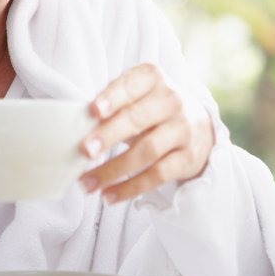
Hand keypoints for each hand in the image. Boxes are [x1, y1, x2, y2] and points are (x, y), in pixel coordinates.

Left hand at [79, 63, 214, 203]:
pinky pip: (157, 175)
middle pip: (138, 119)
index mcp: (154, 79)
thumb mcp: (137, 96)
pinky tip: (109, 196)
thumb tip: (77, 129)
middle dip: (109, 135)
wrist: (197, 126)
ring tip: (87, 183)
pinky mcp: (188, 157)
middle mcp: (172, 101)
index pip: (132, 85)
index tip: (93, 110)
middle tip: (84, 151)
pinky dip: (131, 188)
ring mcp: (183, 129)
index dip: (113, 97)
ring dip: (113, 169)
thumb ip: (112, 106)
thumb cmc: (152, 109)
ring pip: (147, 151)